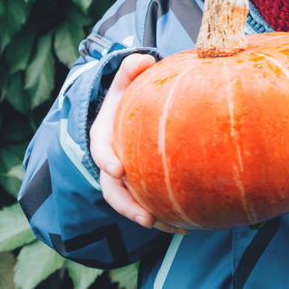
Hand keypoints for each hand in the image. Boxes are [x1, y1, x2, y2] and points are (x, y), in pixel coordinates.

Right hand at [89, 53, 189, 234]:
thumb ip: (131, 68)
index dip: (106, 160)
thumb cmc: (129, 95)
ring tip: (173, 228)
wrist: (130, 114)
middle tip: (146, 218)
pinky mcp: (140, 186)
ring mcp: (125, 178)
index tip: (117, 168)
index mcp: (104, 136)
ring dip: (149, 217)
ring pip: (132, 204)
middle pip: (113, 189)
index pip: (101, 150)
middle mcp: (111, 162)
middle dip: (127, 205)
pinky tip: (187, 226)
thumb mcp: (125, 80)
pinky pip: (150, 205)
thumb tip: (143, 59)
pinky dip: (165, 218)